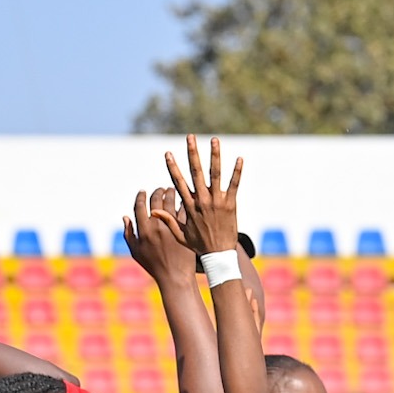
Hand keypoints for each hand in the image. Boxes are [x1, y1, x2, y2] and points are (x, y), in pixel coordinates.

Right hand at [122, 187, 195, 283]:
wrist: (175, 276)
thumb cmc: (154, 266)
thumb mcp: (136, 252)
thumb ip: (129, 234)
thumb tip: (125, 216)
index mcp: (143, 230)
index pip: (140, 205)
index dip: (141, 196)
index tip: (143, 192)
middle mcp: (156, 225)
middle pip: (156, 199)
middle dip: (157, 191)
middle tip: (160, 190)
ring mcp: (171, 226)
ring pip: (170, 201)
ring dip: (170, 193)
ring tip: (171, 190)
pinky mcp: (184, 229)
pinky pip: (183, 210)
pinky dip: (182, 203)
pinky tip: (182, 201)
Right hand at [153, 134, 243, 257]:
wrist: (219, 255)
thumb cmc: (199, 245)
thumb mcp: (180, 235)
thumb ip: (168, 220)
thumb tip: (153, 211)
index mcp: (189, 206)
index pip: (179, 182)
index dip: (173, 167)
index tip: (168, 153)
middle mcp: (202, 201)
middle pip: (196, 172)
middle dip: (192, 153)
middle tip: (190, 137)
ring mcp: (217, 201)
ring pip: (215, 174)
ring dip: (215, 156)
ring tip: (214, 140)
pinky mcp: (230, 204)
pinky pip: (234, 185)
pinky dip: (237, 172)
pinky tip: (240, 159)